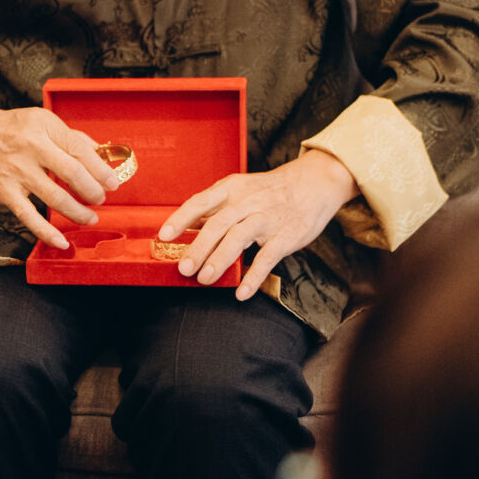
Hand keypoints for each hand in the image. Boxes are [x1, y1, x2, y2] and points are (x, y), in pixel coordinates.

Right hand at [0, 100, 119, 250]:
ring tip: (89, 217)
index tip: (113, 183)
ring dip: (78, 212)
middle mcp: (31, 147)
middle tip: (101, 199)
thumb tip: (100, 154)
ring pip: (56, 197)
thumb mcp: (39, 122)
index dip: (101, 170)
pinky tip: (62, 241)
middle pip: (73, 173)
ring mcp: (16, 170)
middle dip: (93, 191)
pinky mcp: (4, 191)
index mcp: (44, 126)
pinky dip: (48, 232)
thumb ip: (69, 137)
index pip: (81, 150)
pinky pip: (29, 217)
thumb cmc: (7, 129)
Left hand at [157, 150, 357, 300]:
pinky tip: (241, 293)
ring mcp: (267, 218)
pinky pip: (267, 258)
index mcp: (232, 189)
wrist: (313, 184)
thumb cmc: (270, 191)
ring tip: (204, 279)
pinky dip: (254, 277)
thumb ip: (216, 208)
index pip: (200, 202)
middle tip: (184, 268)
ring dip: (220, 260)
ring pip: (239, 238)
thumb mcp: (241, 189)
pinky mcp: (286, 236)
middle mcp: (247, 201)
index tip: (164, 236)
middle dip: (199, 247)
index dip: (181, 218)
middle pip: (218, 224)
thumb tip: (186, 228)